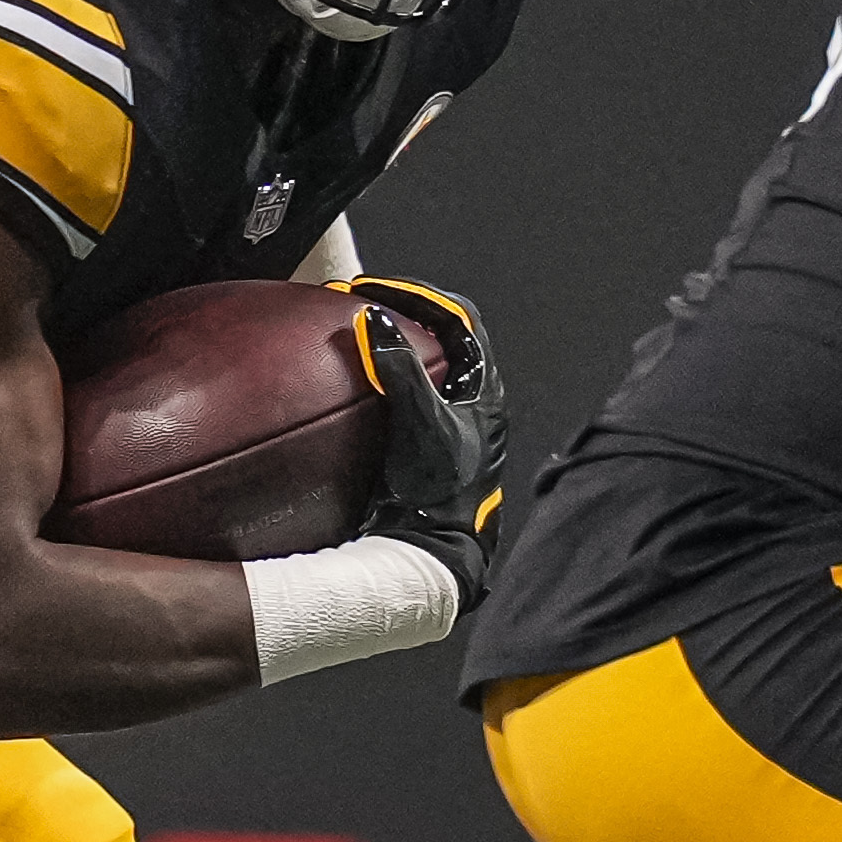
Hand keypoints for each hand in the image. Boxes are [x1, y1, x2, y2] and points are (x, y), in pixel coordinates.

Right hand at [343, 277, 505, 609]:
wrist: (437, 552)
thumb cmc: (438, 493)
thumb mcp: (419, 425)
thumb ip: (399, 370)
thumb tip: (374, 318)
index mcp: (485, 387)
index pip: (457, 317)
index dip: (414, 294)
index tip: (369, 288)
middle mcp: (477, 399)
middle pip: (446, 334)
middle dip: (403, 311)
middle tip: (359, 303)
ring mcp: (458, 421)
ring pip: (432, 362)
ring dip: (396, 342)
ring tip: (356, 332)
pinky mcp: (437, 442)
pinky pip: (416, 390)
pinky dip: (389, 375)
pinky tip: (358, 382)